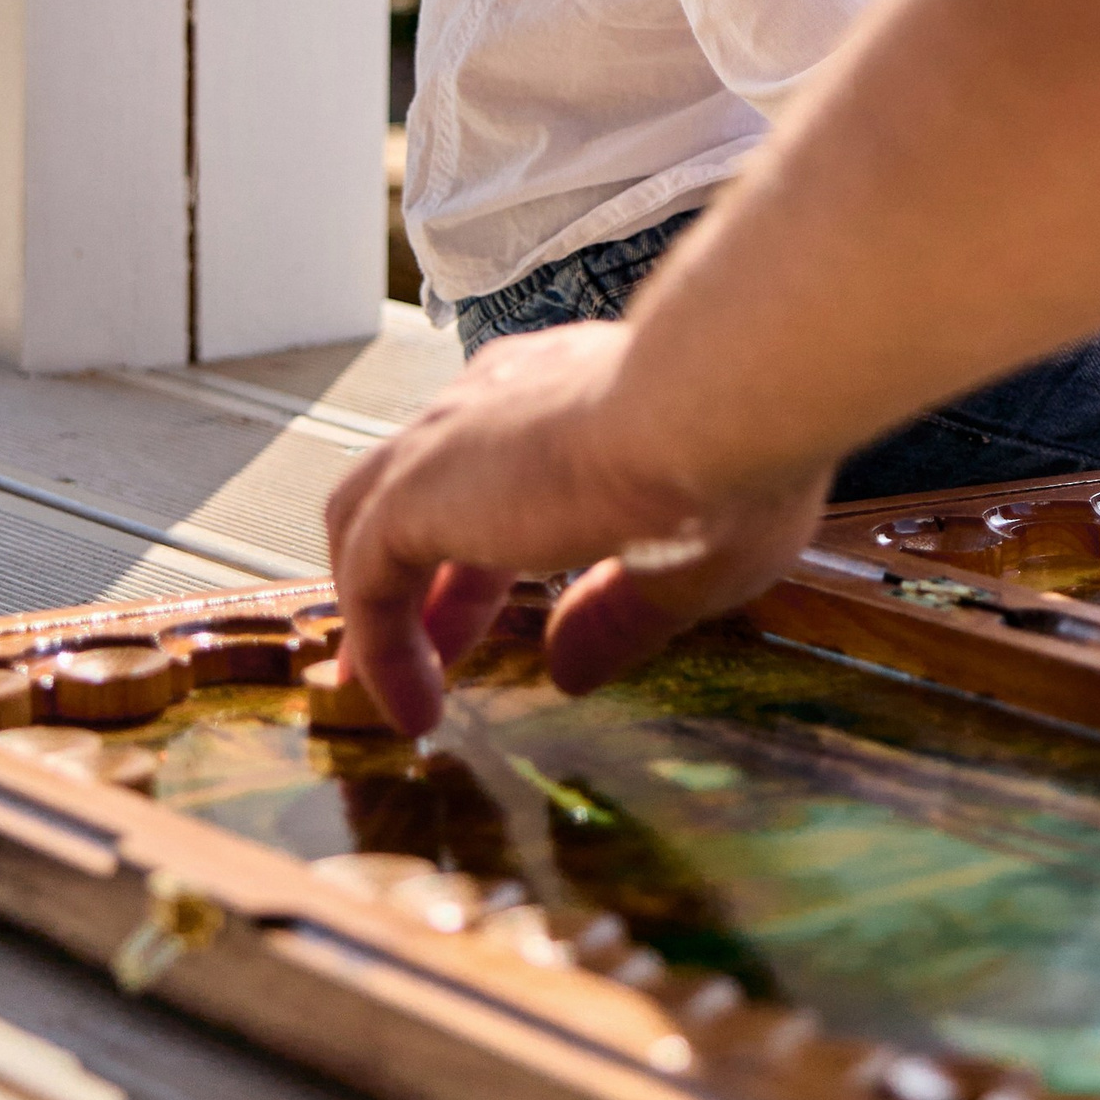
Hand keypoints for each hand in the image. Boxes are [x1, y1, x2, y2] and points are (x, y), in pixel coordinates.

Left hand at [323, 321, 829, 732]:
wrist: (711, 403)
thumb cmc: (733, 462)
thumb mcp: (684, 560)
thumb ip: (615, 616)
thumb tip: (568, 670)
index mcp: (572, 391)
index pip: (505, 461)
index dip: (493, 540)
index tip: (500, 607)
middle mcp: (503, 397)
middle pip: (428, 486)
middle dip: (430, 578)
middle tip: (442, 654)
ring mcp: (452, 437)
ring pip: (370, 513)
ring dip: (384, 603)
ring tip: (398, 688)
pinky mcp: (417, 488)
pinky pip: (366, 577)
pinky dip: (379, 647)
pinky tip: (414, 709)